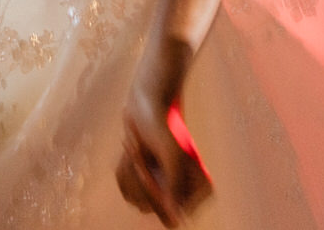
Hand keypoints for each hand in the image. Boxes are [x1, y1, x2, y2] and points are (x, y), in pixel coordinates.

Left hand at [115, 96, 210, 227]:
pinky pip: (125, 190)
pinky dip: (123, 169)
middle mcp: (183, 194)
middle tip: (140, 152)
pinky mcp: (145, 183)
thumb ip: (175, 184)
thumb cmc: (161, 123)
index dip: (155, 195)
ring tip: (137, 148)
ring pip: (135, 201)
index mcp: (200, 191)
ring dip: (129, 172)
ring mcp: (163, 190)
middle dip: (139, 181)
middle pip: (151, 210)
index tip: (146, 169)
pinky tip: (131, 152)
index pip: (173, 216)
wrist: (144, 104)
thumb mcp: (171, 152)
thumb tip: (175, 219)